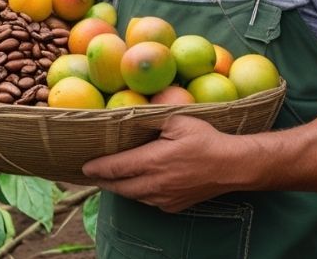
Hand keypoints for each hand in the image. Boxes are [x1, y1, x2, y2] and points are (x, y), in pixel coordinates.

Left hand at [81, 115, 251, 212]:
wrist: (233, 166)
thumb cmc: (206, 139)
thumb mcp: (178, 120)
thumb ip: (152, 117)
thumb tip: (132, 111)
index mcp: (153, 161)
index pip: (116, 167)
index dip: (97, 168)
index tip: (83, 166)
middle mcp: (155, 184)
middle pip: (119, 187)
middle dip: (102, 181)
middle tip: (89, 174)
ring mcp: (164, 198)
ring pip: (133, 196)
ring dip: (119, 188)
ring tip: (108, 179)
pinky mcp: (173, 206)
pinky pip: (148, 201)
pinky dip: (137, 193)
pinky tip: (136, 184)